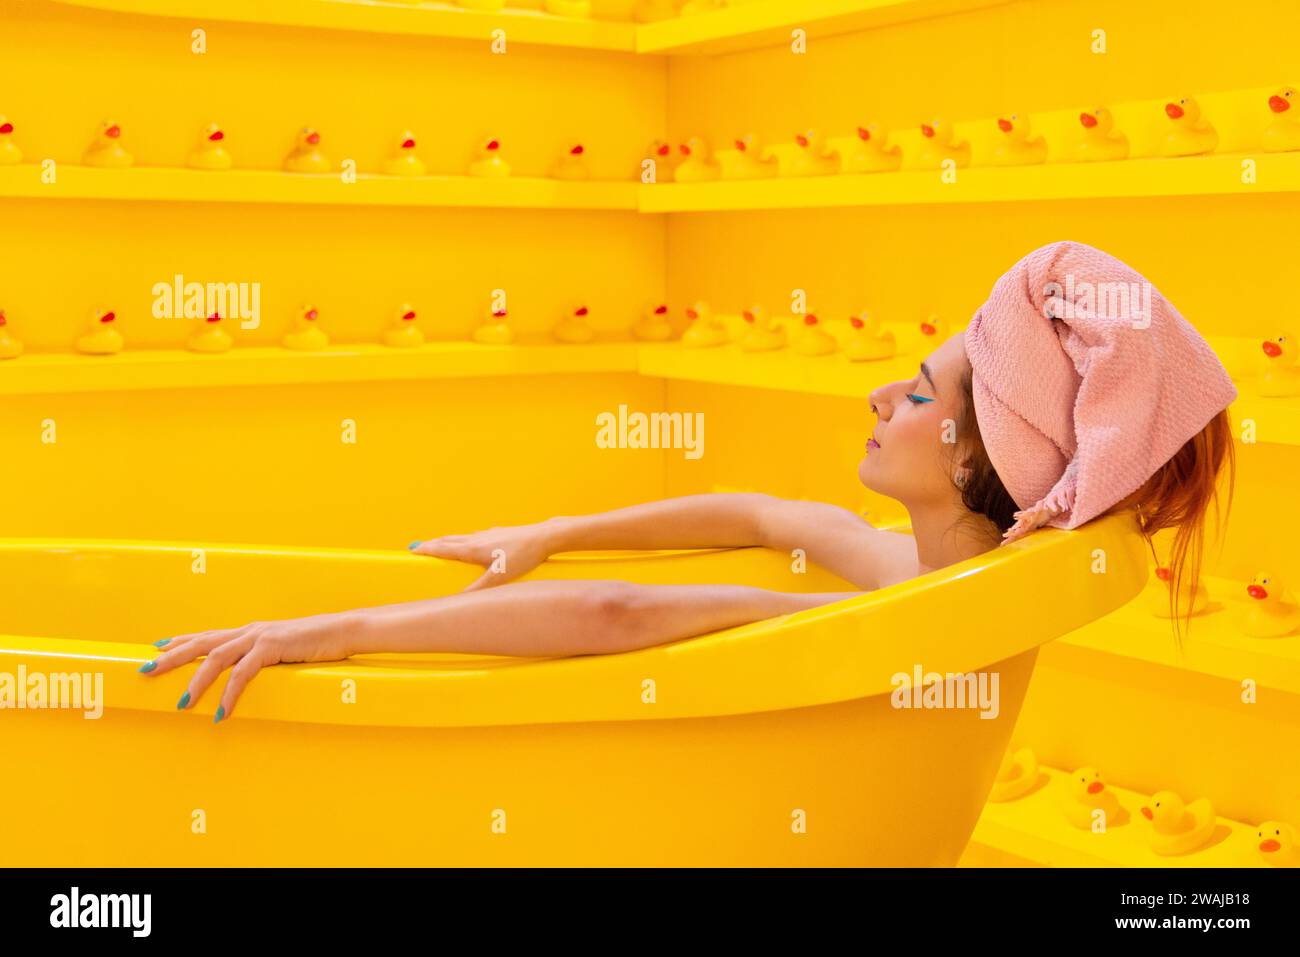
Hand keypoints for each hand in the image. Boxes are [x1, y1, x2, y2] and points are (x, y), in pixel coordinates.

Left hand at [141, 611, 356, 720]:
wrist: (343, 630)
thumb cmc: (318, 643)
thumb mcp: (285, 650)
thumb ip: (266, 658)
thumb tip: (253, 673)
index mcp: (251, 632)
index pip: (208, 635)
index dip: (181, 641)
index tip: (157, 647)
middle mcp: (249, 631)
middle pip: (200, 643)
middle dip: (170, 657)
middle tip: (145, 670)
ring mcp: (259, 637)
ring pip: (214, 658)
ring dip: (195, 682)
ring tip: (182, 703)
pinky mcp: (272, 647)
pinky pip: (242, 674)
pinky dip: (229, 694)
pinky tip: (221, 712)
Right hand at [410, 519, 559, 590]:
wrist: (544, 537)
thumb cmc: (523, 556)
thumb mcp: (499, 578)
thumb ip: (478, 590)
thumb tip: (459, 600)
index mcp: (473, 548)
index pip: (443, 548)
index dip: (426, 549)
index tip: (412, 549)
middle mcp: (478, 538)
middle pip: (449, 540)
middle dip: (433, 544)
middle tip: (419, 547)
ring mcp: (489, 533)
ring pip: (462, 537)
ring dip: (448, 541)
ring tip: (441, 545)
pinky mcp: (499, 533)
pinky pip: (476, 536)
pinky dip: (466, 540)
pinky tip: (473, 543)